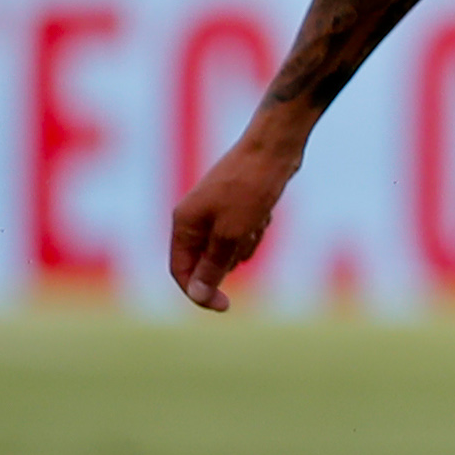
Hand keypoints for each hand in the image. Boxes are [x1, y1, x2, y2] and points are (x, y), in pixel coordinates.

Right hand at [169, 127, 302, 311]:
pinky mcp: (236, 205)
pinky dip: (257, 229)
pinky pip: (244, 232)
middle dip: (230, 258)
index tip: (225, 306)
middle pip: (205, 260)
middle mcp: (194, 217)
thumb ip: (212, 265)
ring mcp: (214, 210)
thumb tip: (197, 295)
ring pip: (229, 247)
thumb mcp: (231, 233)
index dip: (198, 292)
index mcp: (183, 223)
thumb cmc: (251, 189)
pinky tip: (266, 210)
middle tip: (250, 235)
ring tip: (258, 217)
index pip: (180, 270)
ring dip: (247, 242)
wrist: (275, 148)